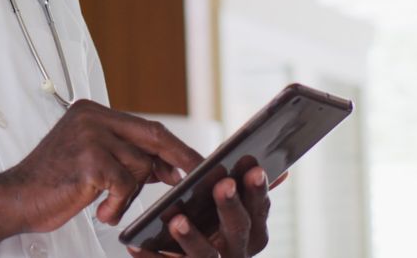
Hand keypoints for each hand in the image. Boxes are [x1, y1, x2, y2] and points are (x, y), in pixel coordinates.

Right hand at [0, 100, 204, 253]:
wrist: (16, 198)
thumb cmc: (52, 183)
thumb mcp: (93, 160)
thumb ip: (126, 156)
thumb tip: (169, 165)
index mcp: (91, 111)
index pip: (146, 125)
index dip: (174, 146)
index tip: (195, 161)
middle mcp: (91, 117)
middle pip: (152, 136)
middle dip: (178, 159)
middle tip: (195, 177)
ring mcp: (90, 136)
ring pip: (139, 166)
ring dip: (128, 194)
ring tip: (105, 203)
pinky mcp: (90, 160)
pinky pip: (125, 186)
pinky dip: (117, 206)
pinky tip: (99, 210)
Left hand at [127, 166, 282, 257]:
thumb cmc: (217, 238)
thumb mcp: (236, 219)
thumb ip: (250, 195)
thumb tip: (282, 172)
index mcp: (252, 233)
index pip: (259, 209)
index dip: (258, 190)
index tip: (254, 168)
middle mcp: (237, 252)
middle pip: (238, 230)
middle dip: (230, 206)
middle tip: (222, 184)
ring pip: (206, 255)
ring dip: (192, 237)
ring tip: (177, 219)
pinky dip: (151, 256)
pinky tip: (135, 243)